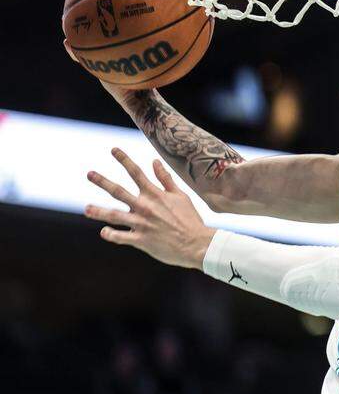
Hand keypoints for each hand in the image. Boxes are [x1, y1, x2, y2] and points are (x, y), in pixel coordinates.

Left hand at [85, 147, 215, 268]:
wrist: (196, 244)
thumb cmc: (190, 219)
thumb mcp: (180, 196)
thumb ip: (165, 179)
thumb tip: (155, 161)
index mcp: (155, 194)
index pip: (136, 172)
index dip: (124, 160)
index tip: (113, 149)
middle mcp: (145, 207)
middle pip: (119, 191)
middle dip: (103, 181)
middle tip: (89, 174)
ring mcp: (141, 224)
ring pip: (115, 215)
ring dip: (99, 211)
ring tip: (87, 208)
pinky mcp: (141, 240)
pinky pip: (121, 237)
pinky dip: (111, 234)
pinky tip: (103, 232)